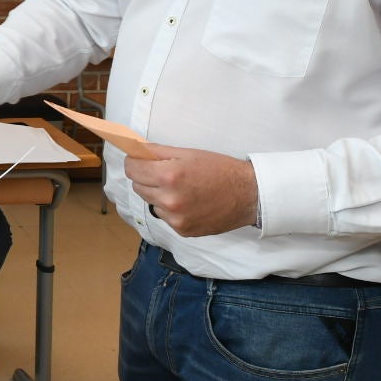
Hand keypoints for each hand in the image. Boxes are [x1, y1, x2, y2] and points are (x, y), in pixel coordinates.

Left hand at [123, 144, 258, 236]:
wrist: (248, 195)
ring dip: (158, 194)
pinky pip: (165, 217)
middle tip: (164, 172)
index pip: (132, 169)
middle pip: (137, 186)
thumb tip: (134, 149)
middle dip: (146, 177)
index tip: (139, 160)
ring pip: (151, 202)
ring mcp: (175, 218)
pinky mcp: (182, 231)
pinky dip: (171, 209)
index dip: (134, 162)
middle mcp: (169, 200)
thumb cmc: (220, 170)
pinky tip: (188, 202)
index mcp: (169, 176)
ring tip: (181, 188)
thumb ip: (158, 152)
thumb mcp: (189, 153)